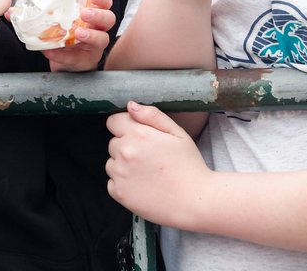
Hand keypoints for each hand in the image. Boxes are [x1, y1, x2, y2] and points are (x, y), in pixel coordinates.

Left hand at [43, 0, 116, 71]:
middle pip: (109, 19)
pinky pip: (75, 58)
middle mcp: (99, 29)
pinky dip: (61, 55)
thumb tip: (39, 2)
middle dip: (98, 15)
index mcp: (94, 15)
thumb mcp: (66, 19)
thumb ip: (58, 11)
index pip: (106, 3)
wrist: (64, 59)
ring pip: (102, 39)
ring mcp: (94, 46)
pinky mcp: (84, 61)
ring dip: (90, 35)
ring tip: (78, 33)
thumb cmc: (68, 34)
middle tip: (85, 14)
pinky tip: (51, 51)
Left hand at [106, 101, 212, 228]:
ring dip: (123, 166)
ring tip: (147, 173)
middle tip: (149, 157)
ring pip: (112, 163)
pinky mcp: (119, 194)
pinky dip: (123, 184)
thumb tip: (130, 105)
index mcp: (138, 134)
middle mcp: (124, 152)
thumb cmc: (189, 165)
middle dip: (127, 146)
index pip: (113, 122)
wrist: (195, 201)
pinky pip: (112, 183)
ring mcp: (120, 174)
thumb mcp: (177, 133)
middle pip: (113, 143)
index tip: (139, 136)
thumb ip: (152, 115)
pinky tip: (143, 186)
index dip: (126, 126)